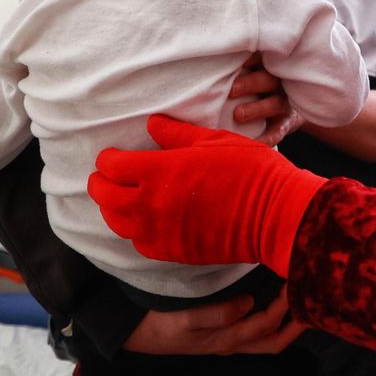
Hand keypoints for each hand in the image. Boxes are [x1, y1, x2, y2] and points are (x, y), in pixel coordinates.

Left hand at [88, 114, 325, 275]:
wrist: (275, 214)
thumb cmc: (250, 170)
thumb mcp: (214, 140)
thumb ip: (177, 133)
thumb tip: (152, 124)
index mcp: (160, 171)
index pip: (113, 166)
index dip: (107, 159)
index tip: (110, 156)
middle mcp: (152, 204)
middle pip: (106, 197)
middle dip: (100, 184)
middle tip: (103, 177)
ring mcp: (160, 231)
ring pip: (118, 223)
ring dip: (112, 209)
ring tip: (118, 199)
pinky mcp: (173, 252)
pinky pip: (139, 243)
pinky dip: (134, 231)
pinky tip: (143, 222)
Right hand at [123, 290, 304, 356]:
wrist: (135, 332)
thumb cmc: (161, 323)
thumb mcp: (186, 318)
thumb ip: (218, 314)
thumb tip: (251, 303)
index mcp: (227, 340)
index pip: (267, 324)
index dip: (285, 305)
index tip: (297, 280)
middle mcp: (233, 343)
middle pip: (275, 340)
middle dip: (297, 322)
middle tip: (315, 296)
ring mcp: (228, 338)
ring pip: (267, 336)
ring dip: (287, 320)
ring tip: (301, 297)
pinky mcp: (223, 329)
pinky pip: (256, 328)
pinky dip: (272, 316)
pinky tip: (275, 298)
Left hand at [228, 54, 304, 144]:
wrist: (289, 110)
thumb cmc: (261, 89)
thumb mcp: (256, 74)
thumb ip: (240, 71)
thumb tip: (211, 67)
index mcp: (270, 68)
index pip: (264, 59)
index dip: (253, 60)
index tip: (240, 64)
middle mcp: (280, 84)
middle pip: (269, 80)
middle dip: (250, 84)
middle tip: (231, 91)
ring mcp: (285, 103)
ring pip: (275, 104)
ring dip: (257, 109)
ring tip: (238, 115)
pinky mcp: (286, 123)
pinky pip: (278, 130)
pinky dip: (268, 137)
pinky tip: (255, 142)